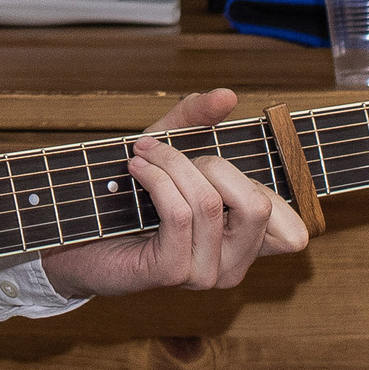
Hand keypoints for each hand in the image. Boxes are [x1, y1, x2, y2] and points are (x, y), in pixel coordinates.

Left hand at [38, 89, 309, 299]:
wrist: (75, 231)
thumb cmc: (127, 193)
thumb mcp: (168, 147)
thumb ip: (197, 120)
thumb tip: (228, 95)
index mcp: (246, 244)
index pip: (293, 231)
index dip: (268, 187)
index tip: (215, 160)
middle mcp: (234, 266)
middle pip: (256, 204)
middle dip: (210, 163)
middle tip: (170, 153)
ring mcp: (206, 274)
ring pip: (211, 204)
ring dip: (172, 165)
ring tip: (142, 155)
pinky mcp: (173, 273)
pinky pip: (180, 214)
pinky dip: (156, 180)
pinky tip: (136, 169)